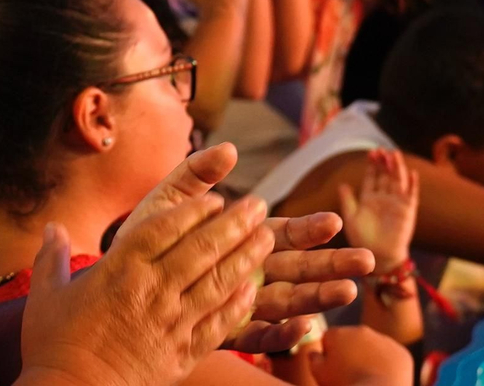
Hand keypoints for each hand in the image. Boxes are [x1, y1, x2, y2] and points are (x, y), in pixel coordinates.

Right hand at [21, 193, 271, 385]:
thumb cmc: (54, 346)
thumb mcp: (46, 295)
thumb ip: (52, 256)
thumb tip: (53, 226)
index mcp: (120, 271)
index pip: (165, 229)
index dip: (193, 210)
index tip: (217, 198)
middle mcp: (152, 292)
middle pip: (202, 250)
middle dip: (234, 225)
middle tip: (259, 206)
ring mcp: (171, 323)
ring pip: (218, 283)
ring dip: (246, 258)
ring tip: (267, 239)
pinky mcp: (182, 354)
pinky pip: (218, 325)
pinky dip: (238, 306)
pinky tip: (253, 290)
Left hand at [115, 144, 374, 355]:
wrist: (115, 283)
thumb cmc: (146, 238)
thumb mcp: (169, 201)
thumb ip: (197, 173)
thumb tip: (229, 148)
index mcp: (240, 238)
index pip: (284, 232)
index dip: (310, 228)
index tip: (335, 221)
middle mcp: (248, 271)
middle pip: (298, 268)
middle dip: (332, 264)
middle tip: (367, 261)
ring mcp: (240, 302)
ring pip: (288, 302)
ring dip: (318, 298)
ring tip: (348, 292)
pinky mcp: (225, 330)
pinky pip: (260, 336)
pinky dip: (283, 334)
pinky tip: (305, 328)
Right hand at [306, 326, 414, 385]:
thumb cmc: (345, 385)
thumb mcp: (319, 374)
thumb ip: (313, 359)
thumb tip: (314, 353)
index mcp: (338, 333)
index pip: (329, 338)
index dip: (329, 353)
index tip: (333, 367)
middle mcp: (361, 330)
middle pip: (352, 339)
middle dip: (351, 351)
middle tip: (351, 373)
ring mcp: (384, 340)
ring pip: (374, 346)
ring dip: (370, 357)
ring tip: (367, 377)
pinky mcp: (401, 352)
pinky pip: (392, 356)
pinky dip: (388, 365)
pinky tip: (383, 378)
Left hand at [337, 149, 417, 269]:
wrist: (379, 257)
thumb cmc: (363, 239)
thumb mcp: (352, 218)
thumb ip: (347, 201)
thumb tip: (342, 184)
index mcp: (370, 198)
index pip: (372, 177)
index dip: (372, 165)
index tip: (371, 153)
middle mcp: (384, 198)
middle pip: (385, 175)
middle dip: (384, 163)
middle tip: (381, 150)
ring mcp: (396, 203)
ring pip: (397, 181)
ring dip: (397, 168)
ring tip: (395, 155)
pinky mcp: (407, 211)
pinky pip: (411, 196)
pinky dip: (412, 185)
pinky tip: (412, 174)